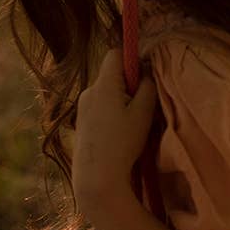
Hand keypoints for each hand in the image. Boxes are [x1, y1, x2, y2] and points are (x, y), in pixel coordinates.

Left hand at [72, 49, 158, 209]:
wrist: (96, 175)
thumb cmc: (123, 143)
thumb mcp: (143, 113)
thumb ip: (147, 86)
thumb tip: (146, 70)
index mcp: (103, 85)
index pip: (114, 54)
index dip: (132, 59)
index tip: (144, 77)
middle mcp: (89, 91)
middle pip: (112, 75)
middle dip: (129, 84)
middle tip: (143, 107)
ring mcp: (82, 107)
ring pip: (107, 92)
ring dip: (122, 101)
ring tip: (132, 125)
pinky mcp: (82, 122)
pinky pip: (100, 107)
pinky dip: (112, 113)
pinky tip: (119, 135)